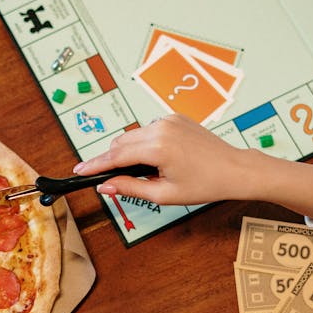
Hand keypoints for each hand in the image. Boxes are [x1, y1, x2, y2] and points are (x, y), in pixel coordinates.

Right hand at [73, 114, 262, 205]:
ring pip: (133, 135)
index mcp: (158, 147)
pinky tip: (156, 159)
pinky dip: (144, 144)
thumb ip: (130, 188)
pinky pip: (148, 130)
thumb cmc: (205, 184)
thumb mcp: (164, 194)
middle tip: (108, 178)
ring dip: (129, 151)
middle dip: (112, 159)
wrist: (234, 169)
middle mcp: (160, 128)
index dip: (94, 164)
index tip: (79, 170)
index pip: (115, 156)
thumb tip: (105, 186)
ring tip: (143, 172)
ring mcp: (168, 120)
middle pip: (120, 142)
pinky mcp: (175, 118)